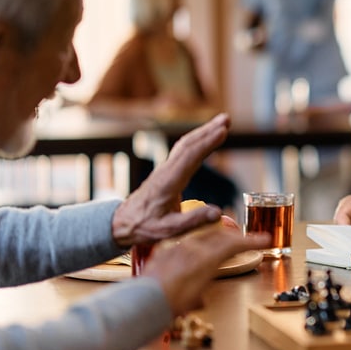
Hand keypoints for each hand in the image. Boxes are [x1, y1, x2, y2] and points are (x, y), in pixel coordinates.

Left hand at [111, 113, 230, 246]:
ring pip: (185, 145)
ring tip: (222, 122)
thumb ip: (193, 221)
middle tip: (227, 119)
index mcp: (168, 183)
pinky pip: (183, 150)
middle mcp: (166, 171)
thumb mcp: (169, 230)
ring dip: (204, 131)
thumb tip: (218, 212)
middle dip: (208, 130)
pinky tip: (206, 137)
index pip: (190, 158)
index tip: (222, 131)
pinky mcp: (167, 171)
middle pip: (188, 145)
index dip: (207, 143)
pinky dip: (197, 140)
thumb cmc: (144, 227)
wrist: (123, 222)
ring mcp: (165, 169)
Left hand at [144, 225, 268, 315]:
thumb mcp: (194, 299)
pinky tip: (196, 248)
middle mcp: (191, 249)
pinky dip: (198, 243)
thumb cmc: (169, 304)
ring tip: (225, 241)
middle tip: (248, 239)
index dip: (250, 241)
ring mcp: (177, 248)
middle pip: (219, 237)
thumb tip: (199, 296)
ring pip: (203, 237)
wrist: (142, 301)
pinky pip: (186, 242)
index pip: (232, 244)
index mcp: (204, 259)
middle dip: (236, 237)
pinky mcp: (164, 251)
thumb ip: (202, 290)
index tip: (264, 240)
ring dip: (217, 238)